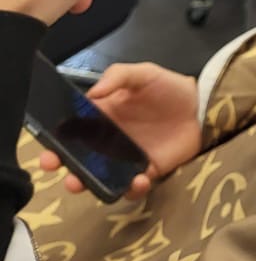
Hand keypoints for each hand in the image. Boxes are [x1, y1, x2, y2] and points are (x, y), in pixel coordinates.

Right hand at [39, 61, 201, 198]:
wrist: (202, 104)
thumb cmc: (168, 87)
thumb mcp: (143, 73)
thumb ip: (118, 76)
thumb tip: (92, 92)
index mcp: (103, 118)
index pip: (73, 133)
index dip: (57, 143)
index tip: (48, 151)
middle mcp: (110, 142)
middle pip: (81, 161)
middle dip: (67, 170)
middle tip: (63, 172)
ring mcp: (127, 159)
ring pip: (102, 178)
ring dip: (92, 184)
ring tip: (88, 183)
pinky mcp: (148, 171)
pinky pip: (133, 186)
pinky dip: (132, 187)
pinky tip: (138, 179)